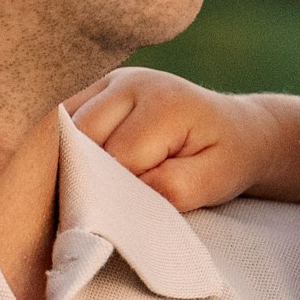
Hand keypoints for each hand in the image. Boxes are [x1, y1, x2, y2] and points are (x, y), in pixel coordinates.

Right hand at [66, 69, 299, 211]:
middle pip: (81, 136)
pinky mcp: (97, 89)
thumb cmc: (226, 160)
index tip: (121, 218)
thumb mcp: (212, 182)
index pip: (118, 156)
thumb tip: (120, 197)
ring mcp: (111, 81)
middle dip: (86, 176)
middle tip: (94, 212)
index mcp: (164, 103)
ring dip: (68, 160)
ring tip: (84, 191)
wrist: (236, 130)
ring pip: (64, 125)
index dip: (116, 192)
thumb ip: (169, 189)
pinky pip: (62, 117)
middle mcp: (132, 82)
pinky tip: (75, 169)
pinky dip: (63, 145)